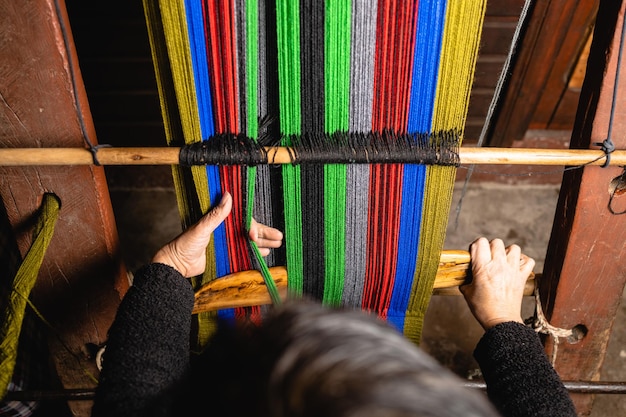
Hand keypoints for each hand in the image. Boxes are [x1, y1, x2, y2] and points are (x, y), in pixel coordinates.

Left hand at [152, 192, 282, 277]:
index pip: (243, 221)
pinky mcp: (226, 256)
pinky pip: (245, 253)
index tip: (254, 235)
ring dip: (263, 243)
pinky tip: (265, 253)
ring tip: (277, 245)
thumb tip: (228, 195)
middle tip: (280, 237)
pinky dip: (255, 253)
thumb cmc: (184, 244)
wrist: (176, 265)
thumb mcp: (201, 227)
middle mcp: (226, 231)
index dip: (253, 227)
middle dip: (265, 234)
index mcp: (221, 221)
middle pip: (250, 231)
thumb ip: (216, 214)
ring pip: (250, 242)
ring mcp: (227, 244)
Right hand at [460, 237, 534, 330]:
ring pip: (513, 247)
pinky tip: (515, 266)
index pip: (480, 243)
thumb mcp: (467, 292)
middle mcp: (499, 265)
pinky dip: (523, 261)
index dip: (476, 247)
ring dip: (507, 252)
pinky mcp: (522, 277)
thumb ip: (466, 278)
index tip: (475, 254)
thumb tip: (466, 273)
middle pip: (496, 242)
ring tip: (502, 260)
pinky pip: (528, 260)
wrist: (501, 321)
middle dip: (490, 247)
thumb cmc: (483, 308)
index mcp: (483, 268)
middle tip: (488, 258)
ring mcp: (513, 270)